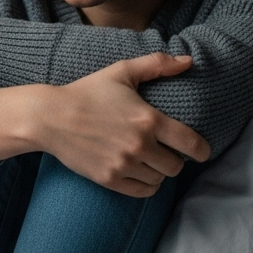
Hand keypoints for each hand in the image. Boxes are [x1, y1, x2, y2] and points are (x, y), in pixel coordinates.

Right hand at [0, 53, 210, 197]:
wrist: (51, 117)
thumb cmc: (87, 92)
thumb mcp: (122, 72)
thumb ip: (157, 64)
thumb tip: (189, 61)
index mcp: (148, 119)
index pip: (191, 143)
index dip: (202, 150)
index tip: (202, 152)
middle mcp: (140, 145)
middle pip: (176, 166)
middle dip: (176, 160)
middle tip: (167, 152)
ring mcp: (124, 164)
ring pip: (160, 180)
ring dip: (159, 172)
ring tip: (151, 162)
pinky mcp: (109, 179)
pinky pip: (142, 192)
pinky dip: (147, 185)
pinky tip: (141, 174)